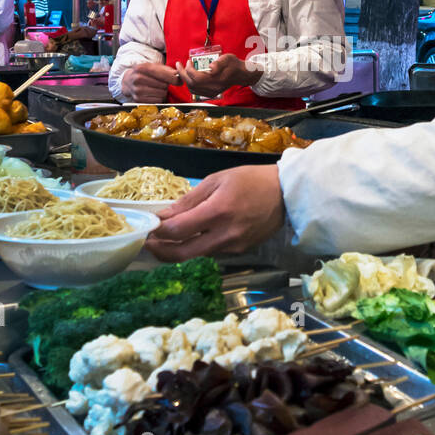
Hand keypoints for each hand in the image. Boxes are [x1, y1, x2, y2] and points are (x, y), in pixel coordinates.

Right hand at [118, 60, 178, 102]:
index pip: (164, 75)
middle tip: (162, 83)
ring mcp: (137, 91)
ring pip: (162, 94)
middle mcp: (138, 79)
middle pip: (164, 85)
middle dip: (167, 85)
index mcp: (142, 68)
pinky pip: (158, 101)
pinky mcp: (138, 100)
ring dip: (163, 92)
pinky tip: (154, 93)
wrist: (128, 81)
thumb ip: (167, 70)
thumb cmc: (144, 73)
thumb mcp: (153, 67)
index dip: (175, 79)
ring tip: (157, 88)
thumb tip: (179, 76)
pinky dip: (159, 98)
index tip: (179, 81)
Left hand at [145, 165, 285, 257]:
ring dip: (178, 249)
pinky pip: (211, 251)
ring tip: (167, 237)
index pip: (177, 230)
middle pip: (182, 254)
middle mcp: (225, 235)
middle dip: (160, 251)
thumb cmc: (252, 180)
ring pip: (196, 254)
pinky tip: (193, 235)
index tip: (147, 227)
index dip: (157, 232)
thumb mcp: (217, 180)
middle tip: (148, 243)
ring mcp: (233, 247)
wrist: (287, 194)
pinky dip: (197, 246)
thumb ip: (189, 200)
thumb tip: (163, 215)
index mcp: (218, 212)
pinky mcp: (240, 252)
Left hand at [175, 53, 253, 97]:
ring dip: (185, 79)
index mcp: (216, 80)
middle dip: (183, 74)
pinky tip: (188, 77)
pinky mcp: (211, 93)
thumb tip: (211, 66)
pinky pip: (196, 92)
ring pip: (192, 89)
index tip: (188, 61)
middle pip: (192, 84)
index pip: (197, 78)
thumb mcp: (228, 59)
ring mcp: (212, 92)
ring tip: (182, 70)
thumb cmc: (234, 65)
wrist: (241, 74)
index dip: (189, 69)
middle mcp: (213, 88)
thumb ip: (219, 63)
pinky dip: (190, 85)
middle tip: (179, 65)